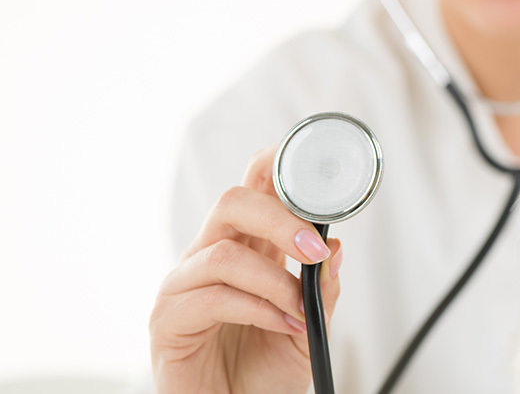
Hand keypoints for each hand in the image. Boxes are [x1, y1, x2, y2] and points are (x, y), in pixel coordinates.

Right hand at [150, 145, 342, 393]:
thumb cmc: (261, 375)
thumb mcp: (307, 332)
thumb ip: (321, 292)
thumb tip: (333, 248)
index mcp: (248, 250)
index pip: (254, 189)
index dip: (274, 164)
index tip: (312, 167)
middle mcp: (212, 258)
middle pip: (232, 202)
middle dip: (279, 218)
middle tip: (313, 249)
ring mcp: (185, 286)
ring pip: (223, 252)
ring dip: (274, 281)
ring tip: (299, 311)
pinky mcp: (168, 321)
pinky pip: (211, 297)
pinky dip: (255, 308)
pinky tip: (279, 324)